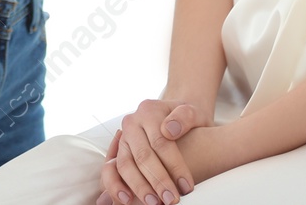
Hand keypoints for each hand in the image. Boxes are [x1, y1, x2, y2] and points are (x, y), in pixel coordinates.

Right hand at [95, 99, 210, 204]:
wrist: (177, 120)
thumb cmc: (187, 121)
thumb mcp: (194, 113)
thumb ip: (185, 117)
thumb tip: (169, 130)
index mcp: (149, 110)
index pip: (160, 142)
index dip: (174, 166)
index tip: (187, 186)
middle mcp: (132, 123)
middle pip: (143, 156)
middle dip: (158, 181)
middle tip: (171, 199)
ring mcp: (123, 139)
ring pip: (125, 165)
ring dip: (139, 187)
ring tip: (154, 203)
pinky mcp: (118, 153)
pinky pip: (111, 171)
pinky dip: (117, 186)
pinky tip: (128, 201)